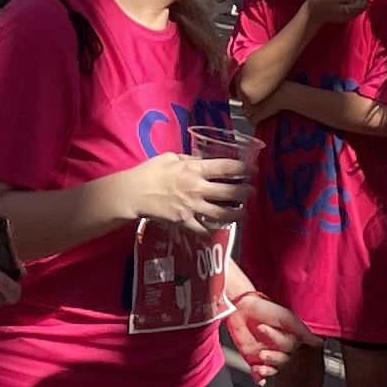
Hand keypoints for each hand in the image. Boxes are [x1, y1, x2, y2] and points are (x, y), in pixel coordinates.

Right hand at [123, 150, 246, 231]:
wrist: (133, 193)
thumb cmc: (149, 171)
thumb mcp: (169, 157)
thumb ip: (188, 158)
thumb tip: (200, 160)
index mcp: (194, 169)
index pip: (226, 167)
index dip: (244, 168)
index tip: (253, 170)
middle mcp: (197, 188)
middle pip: (230, 192)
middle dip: (245, 193)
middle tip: (251, 193)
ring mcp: (192, 207)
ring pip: (222, 213)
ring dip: (236, 214)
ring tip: (241, 212)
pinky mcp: (184, 221)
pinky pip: (203, 228)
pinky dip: (211, 229)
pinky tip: (217, 228)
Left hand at [217, 287, 302, 376]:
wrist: (239, 307)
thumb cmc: (264, 309)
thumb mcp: (286, 318)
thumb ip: (302, 331)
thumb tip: (319, 343)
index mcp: (289, 338)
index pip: (292, 349)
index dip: (285, 346)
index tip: (275, 337)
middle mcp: (278, 348)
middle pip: (283, 361)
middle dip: (275, 360)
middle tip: (263, 353)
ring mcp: (266, 354)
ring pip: (273, 370)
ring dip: (269, 372)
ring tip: (261, 368)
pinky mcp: (252, 359)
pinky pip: (258, 374)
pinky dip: (259, 379)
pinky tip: (260, 379)